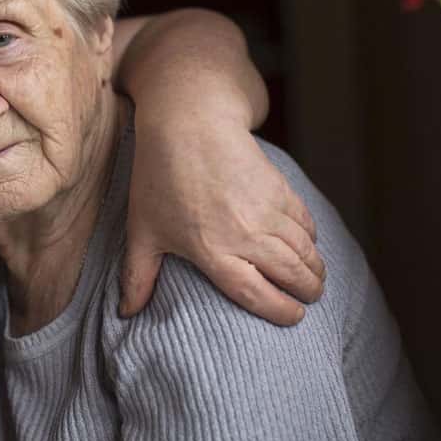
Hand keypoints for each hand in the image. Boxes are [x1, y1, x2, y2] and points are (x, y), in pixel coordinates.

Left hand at [119, 113, 325, 324]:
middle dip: (307, 291)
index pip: (257, 294)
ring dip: (314, 267)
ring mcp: (266, 210)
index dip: (280, 311)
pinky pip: (304, 220)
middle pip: (291, 273)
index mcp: (212, 250)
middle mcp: (245, 234)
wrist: (189, 122)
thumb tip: (125, 313)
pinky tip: (308, 243)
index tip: (293, 318)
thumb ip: (138, 275)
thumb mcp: (142, 229)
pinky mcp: (279, 188)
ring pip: (304, 249)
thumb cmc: (158, 177)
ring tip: (314, 279)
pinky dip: (311, 236)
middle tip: (309, 299)